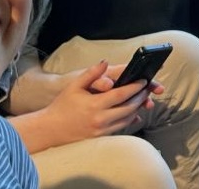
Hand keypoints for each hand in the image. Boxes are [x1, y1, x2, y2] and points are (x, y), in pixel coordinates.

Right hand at [38, 62, 153, 145]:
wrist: (51, 129)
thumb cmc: (62, 105)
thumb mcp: (75, 85)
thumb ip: (91, 73)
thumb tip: (105, 61)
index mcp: (95, 105)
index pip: (121, 95)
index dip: (135, 87)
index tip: (143, 81)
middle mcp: (100, 119)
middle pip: (128, 108)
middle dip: (140, 98)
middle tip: (146, 89)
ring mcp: (101, 131)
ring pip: (126, 119)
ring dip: (136, 109)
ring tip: (142, 99)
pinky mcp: (101, 138)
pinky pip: (120, 128)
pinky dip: (129, 120)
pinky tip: (134, 114)